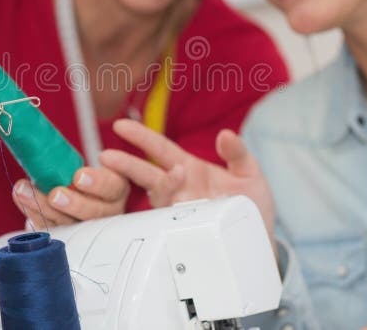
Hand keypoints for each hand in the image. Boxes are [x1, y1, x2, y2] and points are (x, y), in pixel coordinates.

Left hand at [12, 165, 130, 228]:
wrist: (75, 195)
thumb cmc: (80, 175)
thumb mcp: (85, 165)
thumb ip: (71, 159)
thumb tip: (40, 138)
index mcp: (116, 188)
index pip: (113, 187)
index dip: (98, 182)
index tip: (78, 175)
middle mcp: (106, 211)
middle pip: (94, 213)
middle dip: (73, 203)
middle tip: (55, 194)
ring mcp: (86, 228)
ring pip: (69, 224)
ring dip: (43, 207)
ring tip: (22, 191)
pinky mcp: (67, 237)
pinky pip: (51, 229)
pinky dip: (34, 214)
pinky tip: (22, 200)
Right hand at [99, 119, 275, 237]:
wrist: (259, 239)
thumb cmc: (251, 204)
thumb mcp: (249, 173)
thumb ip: (237, 153)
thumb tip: (226, 134)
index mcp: (189, 168)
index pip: (160, 149)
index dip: (141, 137)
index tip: (121, 126)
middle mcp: (179, 188)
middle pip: (147, 173)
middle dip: (127, 164)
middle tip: (107, 156)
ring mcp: (180, 209)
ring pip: (157, 196)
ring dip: (158, 185)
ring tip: (173, 175)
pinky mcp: (187, 229)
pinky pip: (169, 222)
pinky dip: (168, 213)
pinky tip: (174, 207)